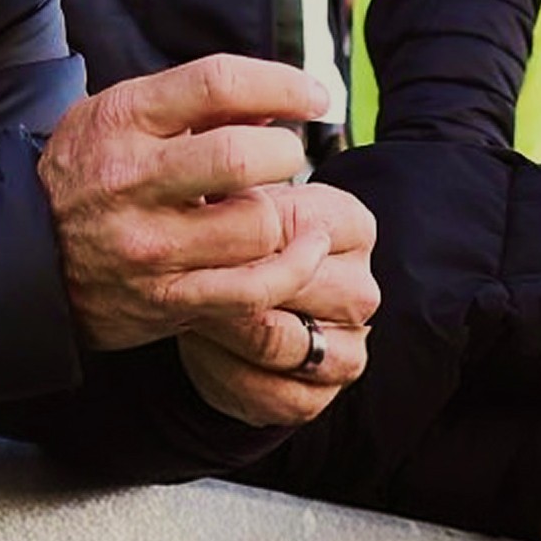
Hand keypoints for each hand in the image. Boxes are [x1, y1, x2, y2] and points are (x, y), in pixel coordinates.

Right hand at [41, 54, 376, 394]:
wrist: (18, 257)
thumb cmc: (85, 175)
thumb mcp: (118, 118)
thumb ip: (193, 105)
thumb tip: (275, 104)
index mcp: (123, 120)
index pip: (217, 83)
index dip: (282, 84)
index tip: (314, 96)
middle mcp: (132, 181)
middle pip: (243, 157)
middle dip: (285, 153)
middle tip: (286, 157)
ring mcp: (150, 246)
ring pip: (257, 226)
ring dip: (281, 215)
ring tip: (267, 209)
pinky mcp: (166, 298)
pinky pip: (253, 289)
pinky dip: (293, 269)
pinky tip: (305, 251)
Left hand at [171, 183, 379, 426]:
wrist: (229, 306)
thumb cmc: (231, 242)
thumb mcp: (232, 197)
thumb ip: (229, 171)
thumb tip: (213, 144)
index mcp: (353, 227)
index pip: (299, 230)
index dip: (238, 234)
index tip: (193, 230)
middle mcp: (361, 290)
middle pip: (292, 287)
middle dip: (227, 282)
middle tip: (179, 273)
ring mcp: (348, 348)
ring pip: (278, 342)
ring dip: (222, 327)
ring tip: (185, 305)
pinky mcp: (318, 395)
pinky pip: (268, 391)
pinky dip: (222, 371)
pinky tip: (198, 345)